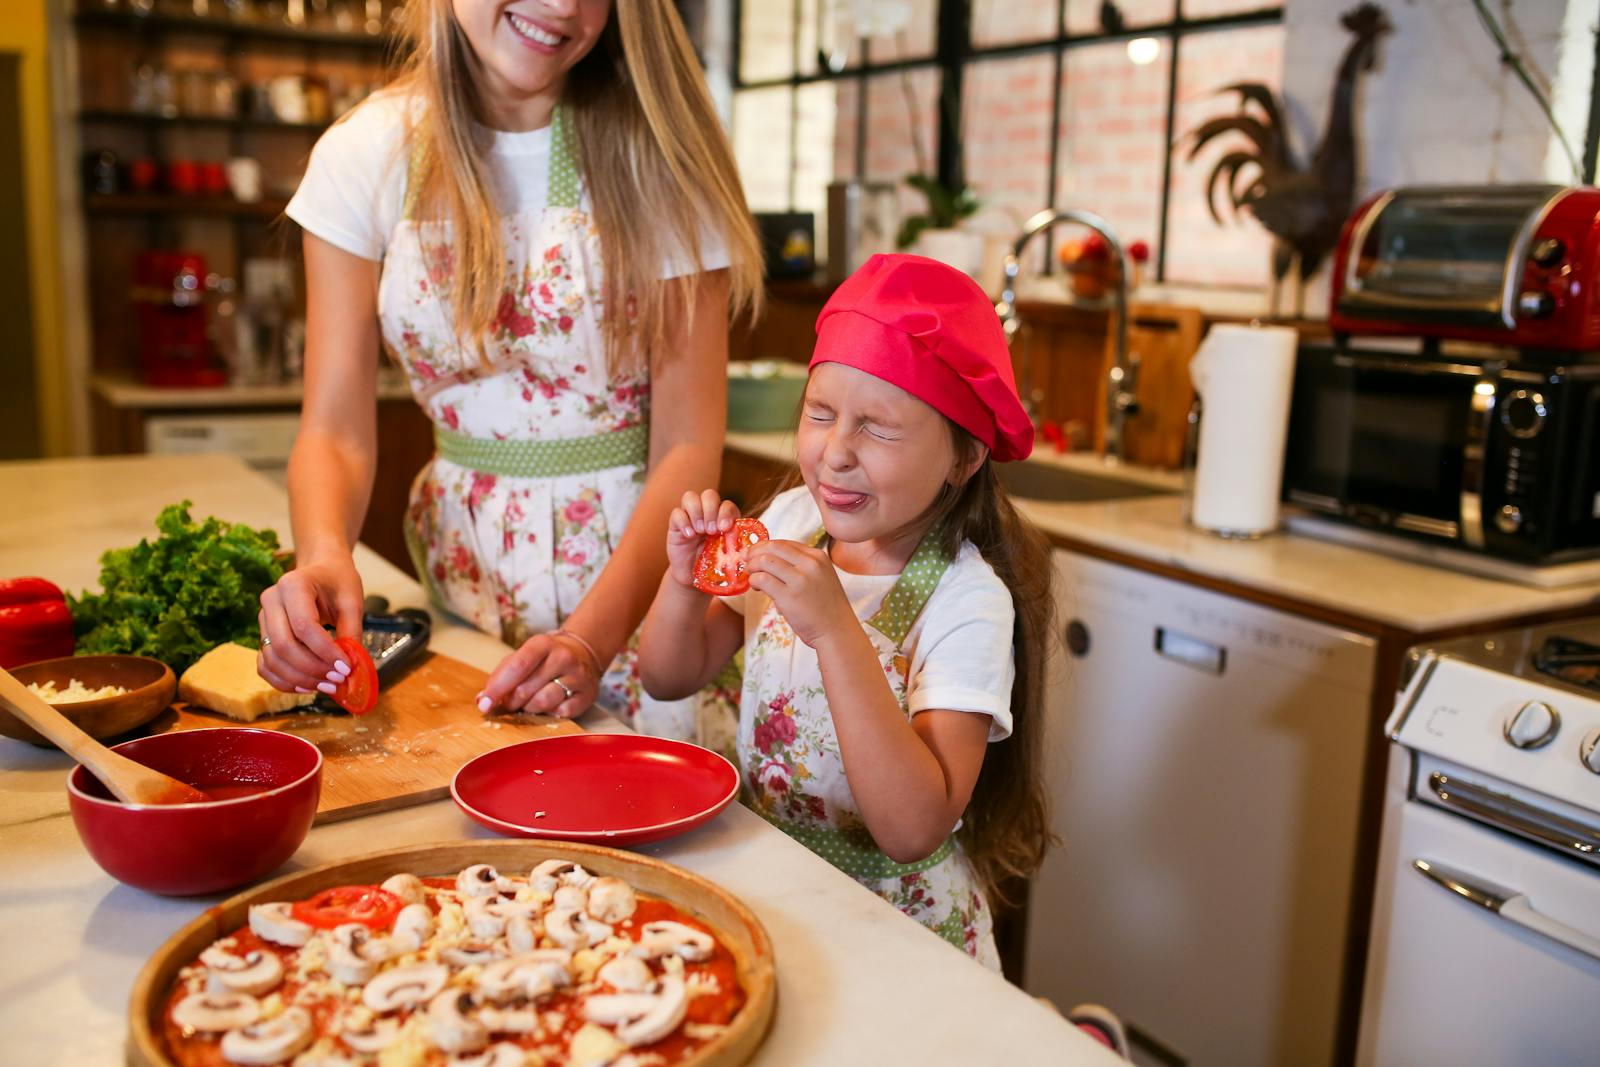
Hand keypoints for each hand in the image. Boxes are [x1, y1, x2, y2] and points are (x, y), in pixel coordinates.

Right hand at [257, 553, 365, 693]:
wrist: (321, 569)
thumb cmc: (338, 581)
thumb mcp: (352, 601)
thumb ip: (352, 632)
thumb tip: (351, 669)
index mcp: (293, 585)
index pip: (304, 626)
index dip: (325, 651)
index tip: (346, 667)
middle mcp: (271, 600)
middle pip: (284, 645)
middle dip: (312, 669)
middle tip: (337, 679)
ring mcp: (262, 619)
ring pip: (272, 659)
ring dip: (299, 679)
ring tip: (327, 685)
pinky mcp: (263, 635)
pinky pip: (265, 665)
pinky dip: (284, 681)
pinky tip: (307, 686)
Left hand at [477, 631, 598, 718]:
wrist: (582, 653)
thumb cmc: (544, 659)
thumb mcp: (522, 657)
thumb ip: (501, 676)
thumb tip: (482, 700)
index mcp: (543, 644)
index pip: (517, 667)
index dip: (497, 688)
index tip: (484, 704)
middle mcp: (563, 657)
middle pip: (526, 689)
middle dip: (511, 702)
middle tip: (511, 702)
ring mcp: (578, 675)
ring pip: (544, 702)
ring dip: (530, 708)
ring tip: (530, 703)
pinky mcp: (588, 694)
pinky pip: (561, 713)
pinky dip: (550, 713)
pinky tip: (551, 704)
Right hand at [666, 489, 739, 589]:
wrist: (692, 576)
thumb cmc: (712, 564)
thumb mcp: (727, 554)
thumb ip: (735, 545)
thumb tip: (742, 541)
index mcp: (723, 518)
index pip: (726, 504)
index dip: (726, 513)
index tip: (724, 528)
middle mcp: (706, 513)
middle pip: (709, 494)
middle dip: (711, 510)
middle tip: (711, 530)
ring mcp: (690, 516)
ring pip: (690, 497)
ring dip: (696, 512)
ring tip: (699, 531)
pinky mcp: (675, 524)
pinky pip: (676, 513)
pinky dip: (683, 522)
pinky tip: (688, 535)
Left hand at [746, 540, 855, 647]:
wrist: (838, 632)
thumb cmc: (827, 608)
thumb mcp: (821, 578)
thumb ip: (801, 567)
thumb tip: (769, 561)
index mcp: (818, 556)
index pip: (784, 543)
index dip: (765, 546)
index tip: (755, 553)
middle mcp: (810, 564)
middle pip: (773, 547)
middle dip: (754, 552)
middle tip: (746, 561)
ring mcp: (800, 579)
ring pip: (764, 561)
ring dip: (752, 568)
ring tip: (752, 578)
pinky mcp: (789, 596)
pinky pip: (762, 580)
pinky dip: (754, 581)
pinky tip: (755, 587)